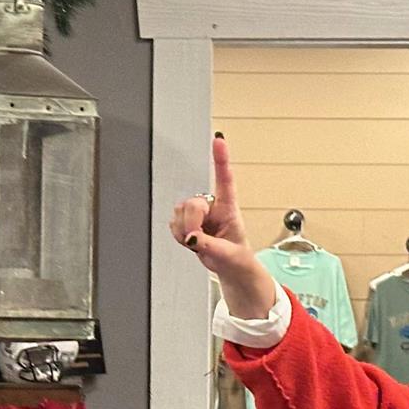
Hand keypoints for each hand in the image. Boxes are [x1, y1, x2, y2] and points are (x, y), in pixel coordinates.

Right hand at [167, 136, 273, 316]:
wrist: (229, 267)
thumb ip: (210, 246)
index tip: (219, 140)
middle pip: (192, 203)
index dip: (221, 159)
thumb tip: (192, 237)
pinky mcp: (185, 222)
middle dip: (191, 223)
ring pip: (179, 212)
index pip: (225, 179)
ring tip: (199, 241)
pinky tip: (190, 240)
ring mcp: (197, 214)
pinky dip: (178, 235)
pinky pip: (173, 223)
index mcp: (228, 207)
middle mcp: (211, 206)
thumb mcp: (229, 254)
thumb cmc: (236, 256)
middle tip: (196, 239)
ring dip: (184, 230)